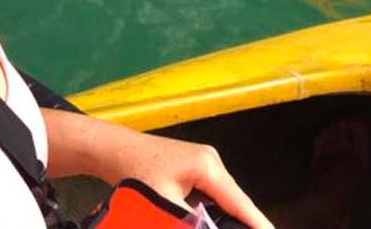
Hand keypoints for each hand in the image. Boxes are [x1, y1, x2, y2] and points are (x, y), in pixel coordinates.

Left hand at [81, 120, 273, 228]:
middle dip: (244, 222)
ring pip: (224, 200)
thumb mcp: (162, 202)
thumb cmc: (133, 170)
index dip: (257, 223)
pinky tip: (214, 224)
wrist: (113, 150)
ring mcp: (203, 165)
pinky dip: (215, 213)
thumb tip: (204, 228)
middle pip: (235, 201)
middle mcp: (211, 162)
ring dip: (228, 219)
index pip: (240, 203)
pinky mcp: (194, 171)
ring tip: (242, 228)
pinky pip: (212, 196)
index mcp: (208, 166)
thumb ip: (187, 221)